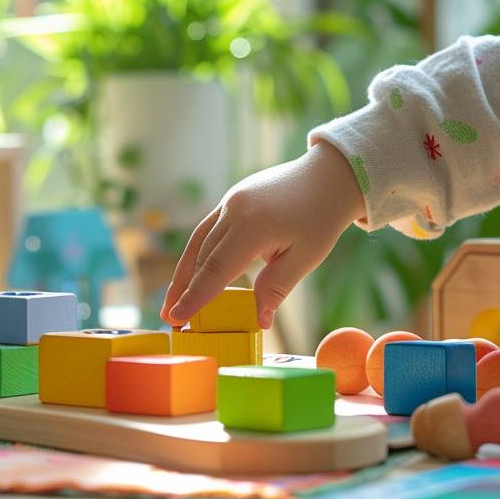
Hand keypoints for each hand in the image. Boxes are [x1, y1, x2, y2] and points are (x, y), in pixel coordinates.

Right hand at [161, 141, 365, 329]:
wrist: (328, 175)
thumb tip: (259, 322)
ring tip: (173, 302)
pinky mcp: (231, 198)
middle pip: (201, 257)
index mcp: (252, 226)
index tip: (177, 318)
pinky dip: (196, 254)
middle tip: (170, 320)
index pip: (215, 269)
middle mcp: (234, 210)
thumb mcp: (305, 257)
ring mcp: (229, 201)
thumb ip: (276, 288)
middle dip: (183, 290)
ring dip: (183, 273)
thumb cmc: (321, 217)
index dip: (195, 297)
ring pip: (198, 242)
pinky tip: (191, 273)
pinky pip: (207, 229)